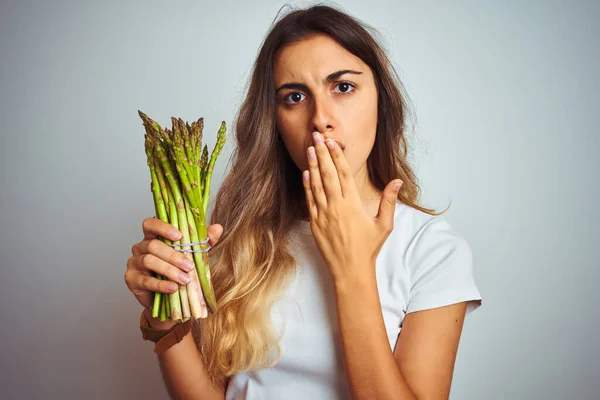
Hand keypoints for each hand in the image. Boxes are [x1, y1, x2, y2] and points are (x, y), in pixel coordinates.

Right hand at [125, 217, 222, 328]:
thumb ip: (203, 241)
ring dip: (169, 270)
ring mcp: (134, 263)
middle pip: (153, 245)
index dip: (162, 227)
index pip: (150, 224)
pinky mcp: (132, 280)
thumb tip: (218, 228)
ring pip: (149, 261)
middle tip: (189, 266)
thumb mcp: (193, 255)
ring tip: (184, 279)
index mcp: (153, 237)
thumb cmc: (179, 272)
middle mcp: (140, 247)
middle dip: (173, 256)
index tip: (179, 236)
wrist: (169, 300)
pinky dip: (161, 284)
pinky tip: (173, 288)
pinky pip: (146, 280)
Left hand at [302, 131, 402, 284]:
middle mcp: (336, 206)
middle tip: (316, 136)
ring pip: (316, 185)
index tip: (331, 142)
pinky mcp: (315, 223)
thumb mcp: (384, 225)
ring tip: (309, 149)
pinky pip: (310, 200)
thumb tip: (397, 181)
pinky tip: (305, 174)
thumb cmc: (368, 248)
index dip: (336, 156)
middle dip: (321, 153)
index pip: (343, 173)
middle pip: (327, 174)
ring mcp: (323, 214)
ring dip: (312, 165)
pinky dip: (307, 186)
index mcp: (353, 204)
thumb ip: (389, 201)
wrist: (350, 270)